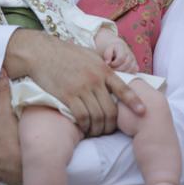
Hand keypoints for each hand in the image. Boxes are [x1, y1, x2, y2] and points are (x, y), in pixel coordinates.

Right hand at [4, 30, 145, 136]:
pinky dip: (85, 126)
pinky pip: (82, 117)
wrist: (40, 52)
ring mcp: (82, 88)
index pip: (123, 88)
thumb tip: (113, 73)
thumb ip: (102, 66)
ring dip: (98, 128)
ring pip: (98, 116)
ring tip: (96, 132)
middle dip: (112, 124)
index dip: (134, 101)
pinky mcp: (67, 95)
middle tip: (108, 131)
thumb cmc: (64, 53)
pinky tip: (84, 128)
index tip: (142, 112)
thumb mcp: (89, 55)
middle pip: (111, 109)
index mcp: (102, 69)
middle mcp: (95, 79)